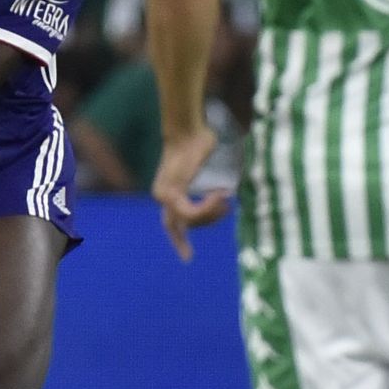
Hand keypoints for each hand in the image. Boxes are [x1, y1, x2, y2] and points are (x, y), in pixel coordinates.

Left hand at [151, 128, 231, 261]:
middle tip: (225, 206)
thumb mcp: (205, 173)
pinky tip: (220, 194)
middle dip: (207, 222)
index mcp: (168, 193)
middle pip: (184, 226)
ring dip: (213, 213)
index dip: (179, 241)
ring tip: (224, 196)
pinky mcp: (171, 192)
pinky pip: (191, 212)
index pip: (171, 224)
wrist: (191, 130)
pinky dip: (208, 207)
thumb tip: (226, 198)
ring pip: (191, 221)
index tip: (187, 258)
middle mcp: (162, 196)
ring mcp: (164, 195)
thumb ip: (209, 190)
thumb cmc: (200, 145)